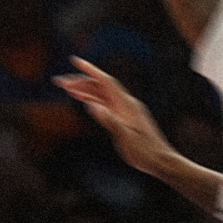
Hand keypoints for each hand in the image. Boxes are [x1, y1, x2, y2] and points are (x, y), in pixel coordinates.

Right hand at [54, 57, 172, 177]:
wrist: (163, 162)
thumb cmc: (146, 152)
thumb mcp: (126, 138)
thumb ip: (110, 121)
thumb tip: (91, 106)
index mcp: (126, 105)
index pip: (106, 81)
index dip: (90, 70)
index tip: (75, 60)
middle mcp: (125, 103)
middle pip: (100, 86)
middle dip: (80, 81)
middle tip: (59, 82)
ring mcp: (125, 110)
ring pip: (101, 95)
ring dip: (84, 90)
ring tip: (66, 89)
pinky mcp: (124, 118)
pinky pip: (105, 104)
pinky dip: (92, 100)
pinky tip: (83, 100)